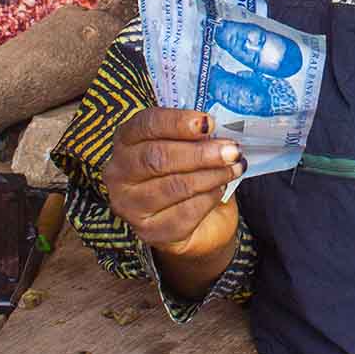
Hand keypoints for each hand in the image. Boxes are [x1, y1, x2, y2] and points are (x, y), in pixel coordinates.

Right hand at [104, 108, 244, 260]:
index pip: (146, 125)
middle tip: (232, 150)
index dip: (177, 122)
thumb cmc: (188, 171)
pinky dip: (210, 197)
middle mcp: (119, 173)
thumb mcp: (188, 144)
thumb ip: (196, 134)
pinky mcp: (149, 231)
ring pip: (174, 186)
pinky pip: (185, 212)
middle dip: (200, 153)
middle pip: (157, 158)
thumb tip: (220, 129)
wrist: (197, 221)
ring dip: (212, 175)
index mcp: (126, 140)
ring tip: (235, 167)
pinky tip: (222, 188)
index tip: (209, 123)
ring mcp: (130, 205)